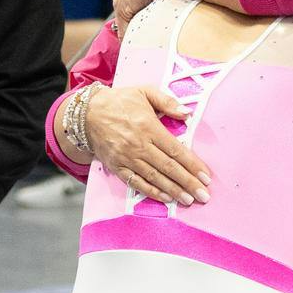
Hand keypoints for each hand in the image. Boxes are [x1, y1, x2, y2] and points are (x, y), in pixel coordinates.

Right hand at [86, 86, 212, 205]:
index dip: (192, 165)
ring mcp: (126, 158)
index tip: (206, 176)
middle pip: (168, 167)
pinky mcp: (116, 167)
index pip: (176, 150)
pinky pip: (136, 183)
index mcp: (149, 126)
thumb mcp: (144, 92)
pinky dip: (151, 192)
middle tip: (204, 196)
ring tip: (189, 200)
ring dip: (173, 191)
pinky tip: (166, 198)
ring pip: (154, 178)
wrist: (86, 113)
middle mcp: (139, 145)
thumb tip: (187, 114)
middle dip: (188, 183)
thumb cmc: (120, 101)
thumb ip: (168, 102)